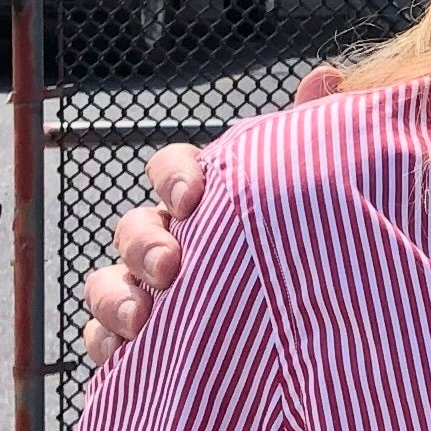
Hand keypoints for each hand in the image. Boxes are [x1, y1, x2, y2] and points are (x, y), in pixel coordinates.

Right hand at [74, 66, 347, 363]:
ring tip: (141, 319)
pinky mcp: (140, 344)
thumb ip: (313, 134)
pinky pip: (103, 339)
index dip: (174, 176)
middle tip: (170, 267)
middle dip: (143, 244)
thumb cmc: (300, 242)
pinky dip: (106, 343)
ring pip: (108, 283)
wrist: (306, 332)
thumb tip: (327, 75)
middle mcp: (168, 239)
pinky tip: (124, 355)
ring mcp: (148, 290)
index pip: (172, 168)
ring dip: (116, 297)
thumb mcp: (311, 190)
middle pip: (133, 228)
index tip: (193, 196)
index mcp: (205, 198)